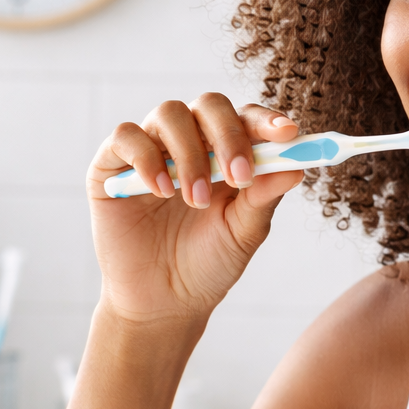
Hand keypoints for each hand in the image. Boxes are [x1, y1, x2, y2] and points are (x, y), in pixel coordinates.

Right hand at [86, 95, 302, 323]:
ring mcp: (150, 150)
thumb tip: (296, 166)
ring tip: (195, 200)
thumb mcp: (243, 233)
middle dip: (229, 136)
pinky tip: (161, 192)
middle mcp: (189, 142)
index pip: (247, 119)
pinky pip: (126, 136)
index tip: (287, 134)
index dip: (267, 120)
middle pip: (210, 105)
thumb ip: (265, 197)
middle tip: (239, 178)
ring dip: (190, 155)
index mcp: (226, 153)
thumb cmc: (207, 264)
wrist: (162, 303)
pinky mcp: (112, 165)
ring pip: (169, 113)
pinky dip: (147, 158)